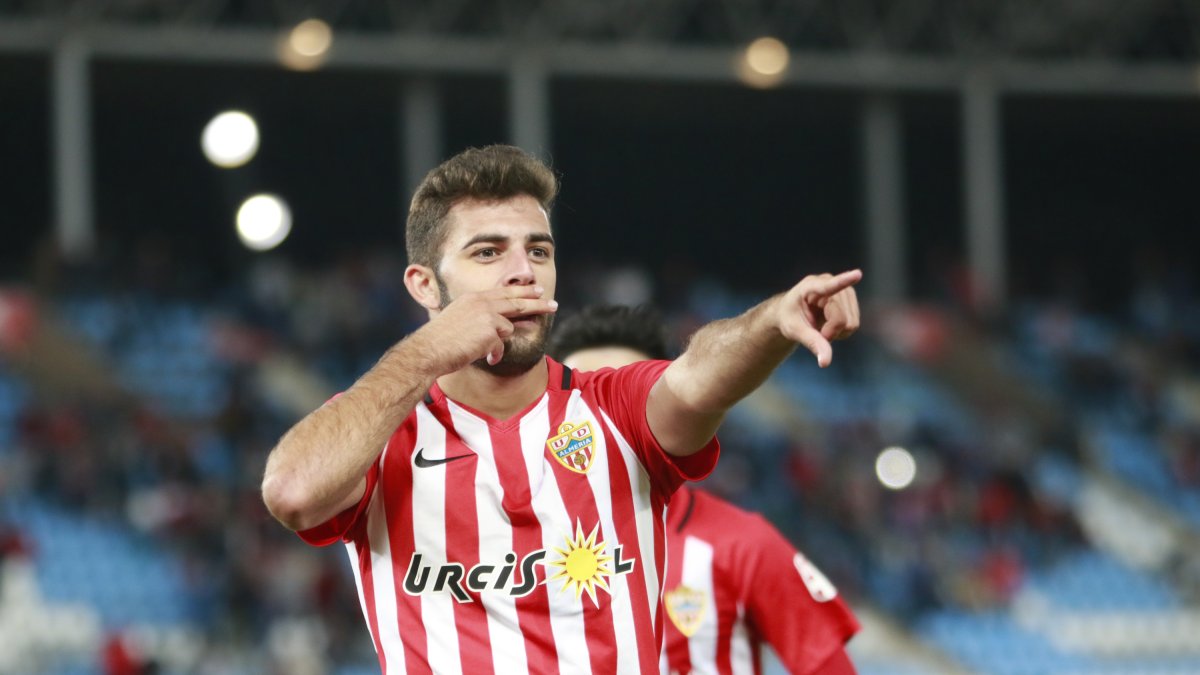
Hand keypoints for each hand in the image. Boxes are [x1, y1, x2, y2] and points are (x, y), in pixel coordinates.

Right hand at [412, 285, 557, 373]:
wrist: (428, 351)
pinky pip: (501, 345)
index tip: (536, 291)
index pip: (503, 292)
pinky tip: (486, 357)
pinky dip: (495, 354)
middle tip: (552, 303)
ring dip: (504, 337)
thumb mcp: (458, 320)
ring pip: (509, 326)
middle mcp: (481, 303)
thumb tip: (497, 329)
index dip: (522, 292)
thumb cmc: (439, 341)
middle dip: (537, 302)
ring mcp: (486, 316)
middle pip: (516, 301)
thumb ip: (477, 318)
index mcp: (473, 298)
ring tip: (497, 341)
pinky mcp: (490, 331)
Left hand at [778, 269, 861, 367]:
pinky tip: (830, 325)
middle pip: (842, 319)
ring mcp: (842, 289)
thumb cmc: (790, 318)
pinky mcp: (850, 298)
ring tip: (821, 327)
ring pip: (851, 323)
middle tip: (815, 332)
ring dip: (837, 332)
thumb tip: (825, 362)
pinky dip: (842, 331)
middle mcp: (829, 282)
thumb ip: (811, 343)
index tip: (857, 274)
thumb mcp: (794, 331)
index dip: (844, 281)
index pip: (829, 286)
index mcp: (809, 286)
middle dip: (830, 332)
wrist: (793, 313)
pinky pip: (854, 324)